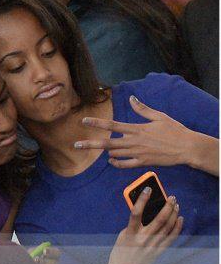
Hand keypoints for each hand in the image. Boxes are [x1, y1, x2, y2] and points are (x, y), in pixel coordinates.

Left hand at [76, 95, 216, 173]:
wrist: (187, 148)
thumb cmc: (175, 130)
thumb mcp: (159, 116)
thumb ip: (142, 109)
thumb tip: (131, 98)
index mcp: (136, 129)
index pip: (112, 125)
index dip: (97, 123)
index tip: (84, 121)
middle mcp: (134, 141)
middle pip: (107, 143)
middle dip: (90, 144)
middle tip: (76, 144)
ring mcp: (137, 153)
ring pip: (114, 154)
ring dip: (106, 152)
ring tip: (100, 150)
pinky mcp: (143, 163)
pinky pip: (125, 165)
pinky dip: (116, 163)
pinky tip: (111, 161)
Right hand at [101, 186, 182, 263]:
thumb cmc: (120, 254)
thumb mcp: (122, 236)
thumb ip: (132, 225)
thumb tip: (144, 213)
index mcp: (130, 234)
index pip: (136, 213)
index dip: (142, 199)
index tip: (148, 189)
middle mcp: (143, 239)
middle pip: (159, 219)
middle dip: (167, 206)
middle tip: (171, 197)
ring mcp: (152, 246)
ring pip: (167, 227)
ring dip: (173, 214)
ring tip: (176, 205)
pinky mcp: (158, 252)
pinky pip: (171, 238)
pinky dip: (177, 227)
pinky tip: (180, 219)